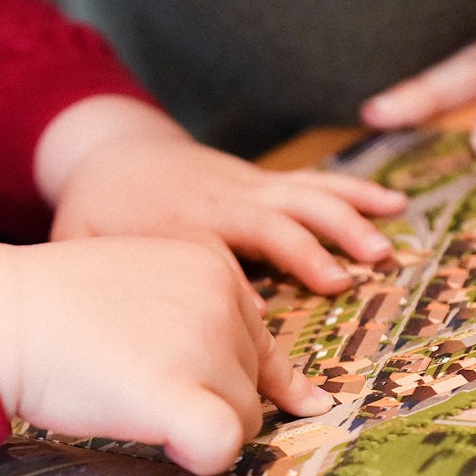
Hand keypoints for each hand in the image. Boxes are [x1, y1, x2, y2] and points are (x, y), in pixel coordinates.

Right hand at [0, 237, 332, 475]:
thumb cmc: (55, 308)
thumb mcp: (141, 284)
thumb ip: (199, 315)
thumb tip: (289, 387)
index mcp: (215, 267)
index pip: (258, 340)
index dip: (225, 373)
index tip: (188, 382)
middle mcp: (222, 301)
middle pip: (252, 383)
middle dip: (208, 399)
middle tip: (136, 385)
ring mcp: (204, 346)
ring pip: (244, 419)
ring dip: (199, 428)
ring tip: (133, 404)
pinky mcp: (180, 392)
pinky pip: (223, 444)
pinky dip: (203, 456)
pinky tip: (167, 443)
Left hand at [36, 96, 406, 293]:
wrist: (107, 150)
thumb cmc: (94, 210)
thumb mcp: (82, 241)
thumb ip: (102, 275)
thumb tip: (116, 325)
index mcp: (181, 221)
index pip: (223, 246)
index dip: (262, 270)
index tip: (298, 297)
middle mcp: (221, 200)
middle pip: (276, 217)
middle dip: (315, 245)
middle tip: (353, 275)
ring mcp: (245, 186)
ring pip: (304, 194)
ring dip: (348, 217)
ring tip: (386, 244)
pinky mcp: (259, 181)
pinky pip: (312, 183)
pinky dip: (353, 192)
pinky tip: (393, 203)